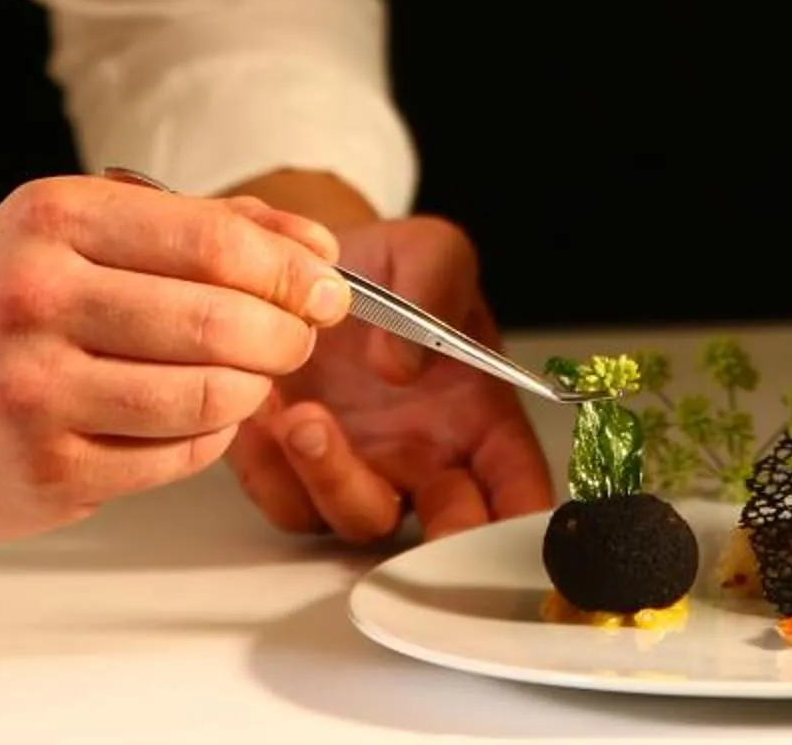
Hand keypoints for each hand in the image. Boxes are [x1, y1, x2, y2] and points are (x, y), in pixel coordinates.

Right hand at [0, 175, 348, 536]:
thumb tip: (316, 249)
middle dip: (285, 332)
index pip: (213, 242)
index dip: (292, 268)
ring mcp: (34, 392)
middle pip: (219, 322)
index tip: (328, 285)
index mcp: (53, 220)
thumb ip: (199, 226)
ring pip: (205, 396)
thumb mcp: (77, 226)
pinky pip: (174, 457)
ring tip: (251, 375)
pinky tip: (195, 417)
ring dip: (253, 388)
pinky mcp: (44, 471)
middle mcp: (36, 300)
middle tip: (300, 336)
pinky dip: (207, 437)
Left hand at [229, 215, 554, 542]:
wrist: (306, 268)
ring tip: (307, 419)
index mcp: (479, 417)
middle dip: (443, 542)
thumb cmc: (385, 269)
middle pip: (447, 531)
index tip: (510, 526)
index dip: (523, 521)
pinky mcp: (295, 472)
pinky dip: (274, 471)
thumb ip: (438, 284)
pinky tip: (268, 414)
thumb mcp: (430, 250)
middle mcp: (426, 458)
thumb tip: (403, 365)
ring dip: (335, 481)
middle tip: (430, 514)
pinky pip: (287, 502)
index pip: (519, 486)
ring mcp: (361, 470)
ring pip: (359, 519)